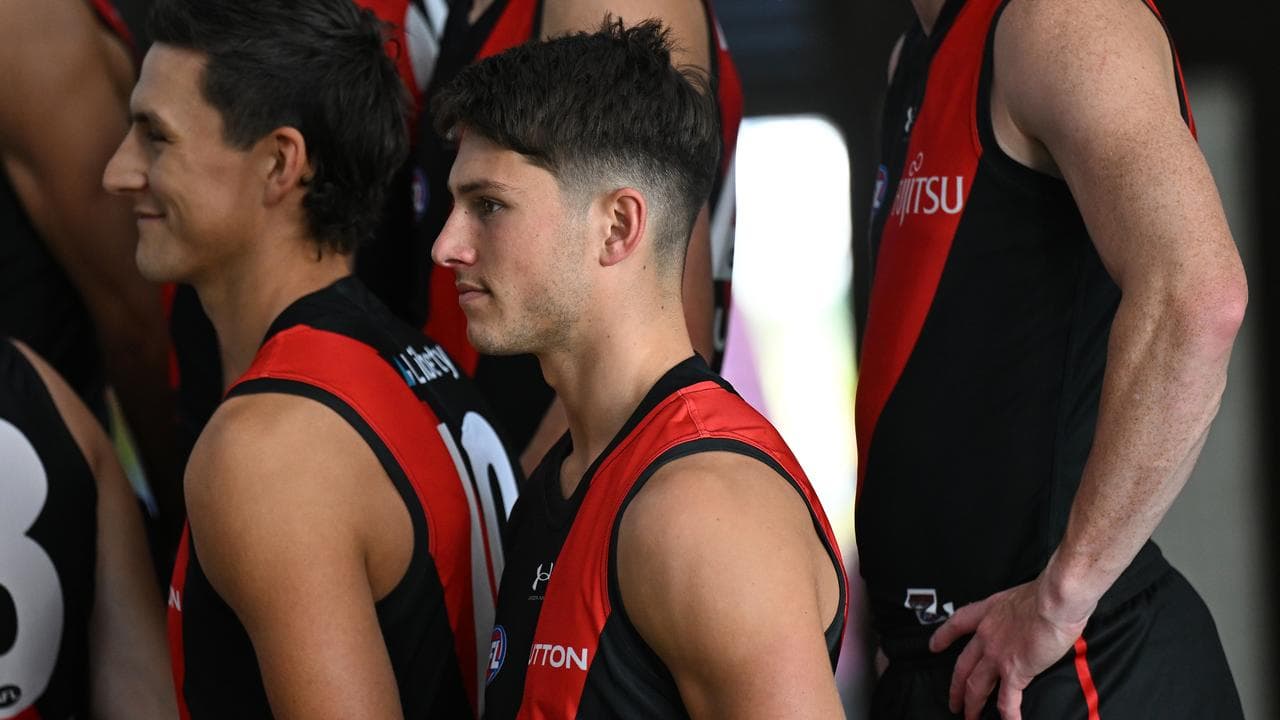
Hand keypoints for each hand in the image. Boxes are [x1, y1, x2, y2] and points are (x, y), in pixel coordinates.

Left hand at [929, 579, 1091, 719]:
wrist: (1055, 600)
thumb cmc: (1047, 594)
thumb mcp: (1022, 595)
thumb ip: (1019, 610)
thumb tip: (1028, 616)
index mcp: (988, 612)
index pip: (957, 624)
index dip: (943, 636)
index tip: (933, 646)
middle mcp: (987, 635)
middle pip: (963, 665)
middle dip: (956, 687)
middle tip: (952, 701)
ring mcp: (997, 655)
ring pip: (976, 686)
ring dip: (972, 705)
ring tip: (969, 717)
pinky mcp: (1015, 671)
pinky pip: (1007, 700)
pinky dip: (1007, 715)